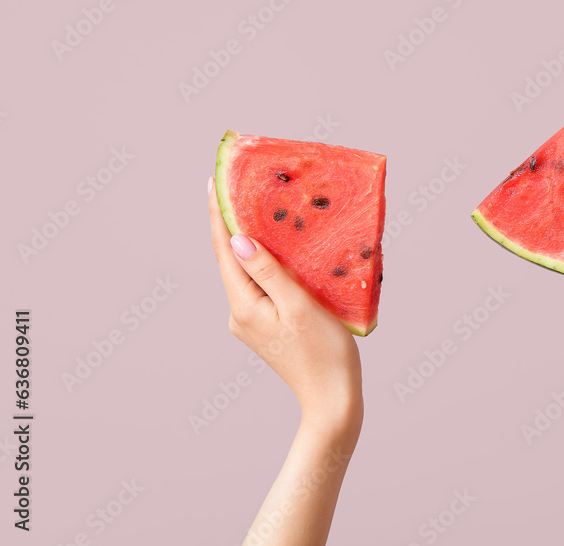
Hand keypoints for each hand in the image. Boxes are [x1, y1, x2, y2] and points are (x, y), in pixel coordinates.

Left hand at [208, 177, 362, 441]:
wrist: (333, 400)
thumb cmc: (324, 353)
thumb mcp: (298, 305)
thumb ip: (267, 271)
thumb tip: (237, 239)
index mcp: (243, 306)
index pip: (225, 250)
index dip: (219, 214)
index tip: (213, 181)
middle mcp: (240, 314)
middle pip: (232, 260)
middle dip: (233, 223)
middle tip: (236, 185)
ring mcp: (252, 322)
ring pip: (248, 273)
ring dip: (252, 243)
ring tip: (259, 209)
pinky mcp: (268, 327)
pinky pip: (262, 286)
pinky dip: (267, 264)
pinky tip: (280, 251)